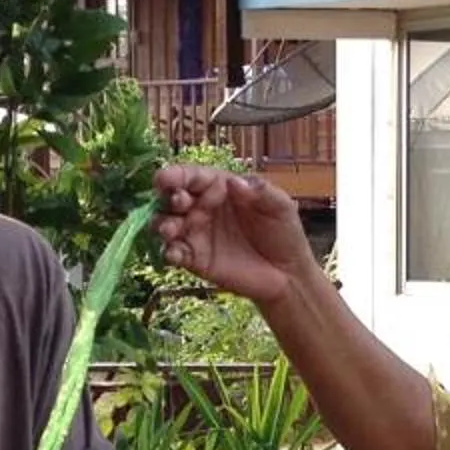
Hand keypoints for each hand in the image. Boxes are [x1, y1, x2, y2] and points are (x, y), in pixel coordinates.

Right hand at [153, 164, 317, 305]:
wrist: (288, 274)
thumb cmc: (283, 233)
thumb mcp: (280, 206)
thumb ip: (261, 192)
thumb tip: (234, 181)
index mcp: (219, 187)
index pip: (191, 176)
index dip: (175, 175)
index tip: (164, 179)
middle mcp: (201, 207)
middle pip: (171, 198)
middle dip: (167, 198)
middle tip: (179, 203)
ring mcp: (196, 233)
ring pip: (166, 224)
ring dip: (161, 224)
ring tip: (170, 230)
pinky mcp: (195, 259)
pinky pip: (173, 253)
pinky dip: (168, 252)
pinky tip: (174, 254)